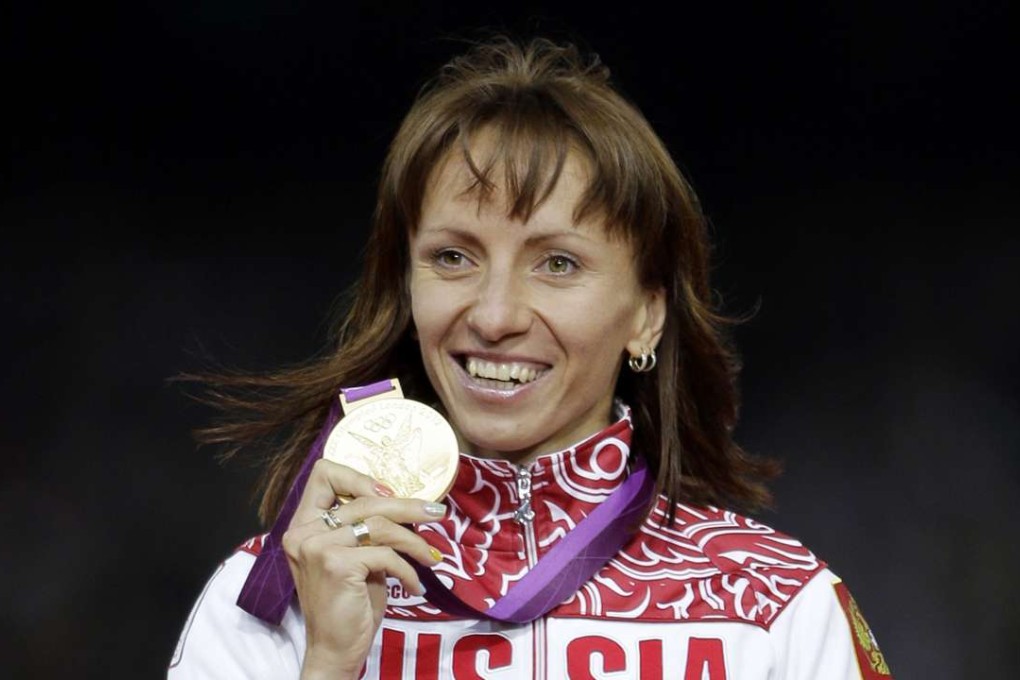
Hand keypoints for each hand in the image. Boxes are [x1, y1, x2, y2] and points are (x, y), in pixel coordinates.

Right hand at [282, 459, 444, 679]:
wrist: (336, 649)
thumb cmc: (350, 602)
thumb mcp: (356, 557)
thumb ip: (366, 528)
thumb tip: (408, 502)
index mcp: (303, 524)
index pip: (324, 474)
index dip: (359, 478)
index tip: (390, 493)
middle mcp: (304, 532)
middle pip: (364, 500)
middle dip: (407, 506)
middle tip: (437, 512)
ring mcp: (317, 547)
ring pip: (379, 525)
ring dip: (414, 541)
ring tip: (432, 556)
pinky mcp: (336, 564)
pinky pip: (385, 554)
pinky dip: (407, 569)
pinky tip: (414, 585)